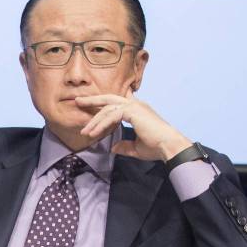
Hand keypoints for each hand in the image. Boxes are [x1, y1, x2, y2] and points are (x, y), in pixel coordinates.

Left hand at [73, 94, 191, 161]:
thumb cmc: (156, 147)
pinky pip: (112, 116)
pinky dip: (101, 124)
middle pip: (109, 99)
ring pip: (108, 109)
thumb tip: (113, 147)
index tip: (88, 108)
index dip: (102, 106)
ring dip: (94, 120)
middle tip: (77, 101)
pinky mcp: (133, 111)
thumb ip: (123, 146)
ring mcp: (135, 106)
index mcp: (137, 110)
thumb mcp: (135, 148)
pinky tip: (93, 133)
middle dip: (92, 100)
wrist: (169, 146)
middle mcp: (136, 105)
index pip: (116, 104)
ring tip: (84, 131)